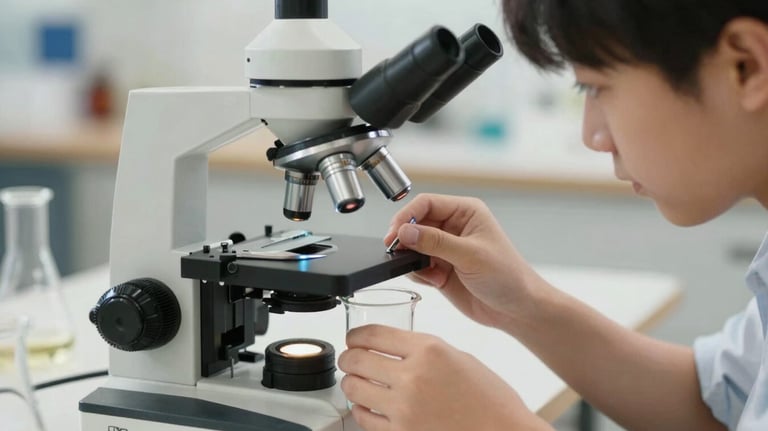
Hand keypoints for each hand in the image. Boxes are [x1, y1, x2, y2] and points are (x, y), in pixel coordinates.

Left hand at [338, 325, 551, 430]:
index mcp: (429, 350)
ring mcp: (405, 408)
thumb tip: (391, 348)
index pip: (373, 334)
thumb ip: (423, 349)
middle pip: (357, 359)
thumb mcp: (457, 356)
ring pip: (354, 388)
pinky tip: (366, 405)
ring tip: (357, 381)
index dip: (355, 335)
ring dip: (351, 383)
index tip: (353, 338)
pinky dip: (360, 409)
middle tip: (350, 359)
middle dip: (348, 358)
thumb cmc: (489, 398)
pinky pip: (364, 418)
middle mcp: (413, 376)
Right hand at [385, 193, 543, 327]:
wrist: (516, 309)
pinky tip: (434, 281)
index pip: (426, 203)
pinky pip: (416, 266)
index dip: (407, 215)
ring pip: (412, 246)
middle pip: (415, 223)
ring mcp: (445, 249)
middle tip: (396, 251)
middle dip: (405, 238)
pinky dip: (418, 274)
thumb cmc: (507, 276)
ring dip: (412, 259)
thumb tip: (405, 230)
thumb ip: (435, 242)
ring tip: (426, 271)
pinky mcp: (440, 269)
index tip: (395, 232)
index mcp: (465, 212)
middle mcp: (453, 227)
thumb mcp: (470, 255)